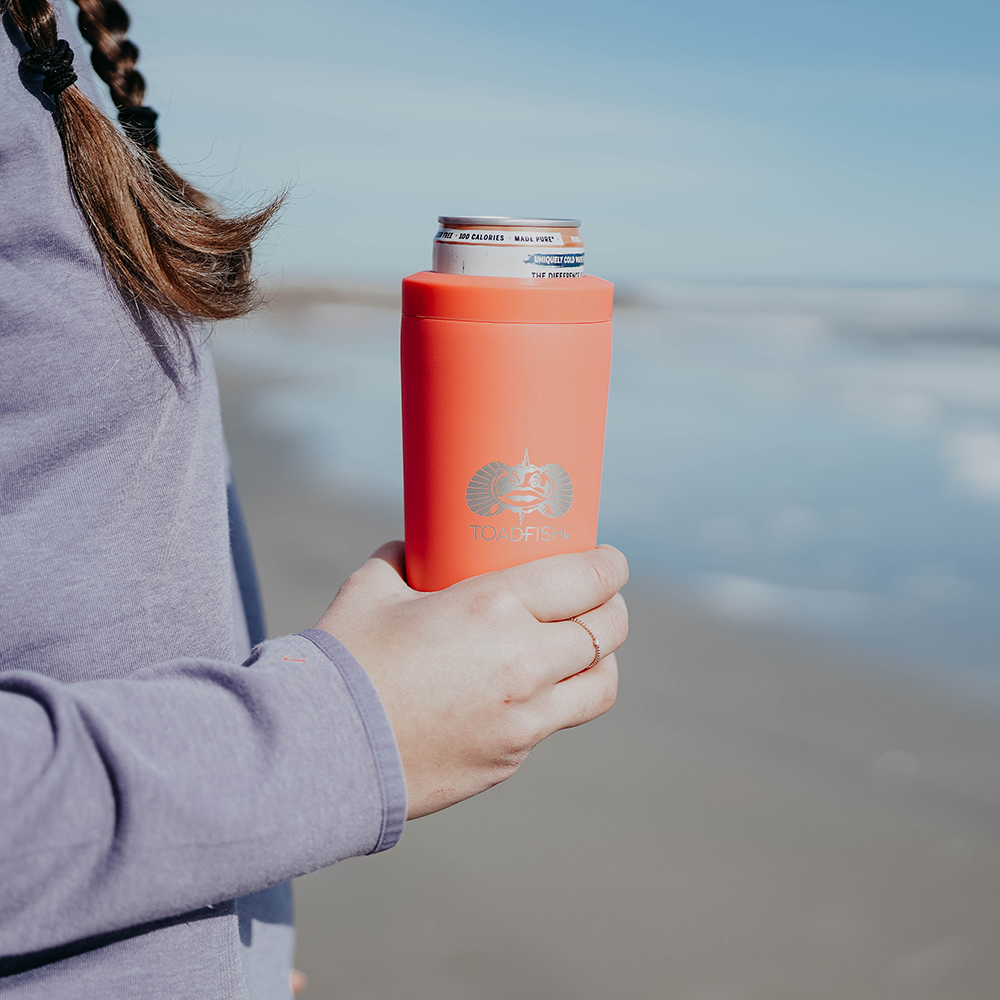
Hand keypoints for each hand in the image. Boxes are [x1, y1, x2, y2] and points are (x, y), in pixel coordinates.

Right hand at [315, 543, 627, 818]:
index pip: (587, 580)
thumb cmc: (344, 661)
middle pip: (608, 632)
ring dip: (601, 661)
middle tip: (600, 599)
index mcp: (495, 609)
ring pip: (600, 687)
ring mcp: (522, 719)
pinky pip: (551, 723)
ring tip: (583, 649)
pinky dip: (552, 700)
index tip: (610, 560)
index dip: (610, 566)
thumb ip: (402, 557)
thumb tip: (415, 544)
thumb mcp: (372, 588)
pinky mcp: (509, 758)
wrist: (321, 753)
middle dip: (613, 608)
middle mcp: (523, 664)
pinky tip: (524, 689)